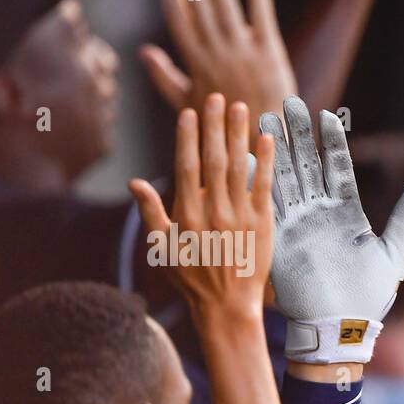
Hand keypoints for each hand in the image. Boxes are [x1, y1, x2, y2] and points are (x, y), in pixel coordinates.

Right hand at [128, 93, 274, 324]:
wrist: (227, 306)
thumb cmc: (192, 278)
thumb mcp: (163, 247)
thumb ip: (151, 212)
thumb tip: (135, 182)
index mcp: (187, 213)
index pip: (187, 166)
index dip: (188, 137)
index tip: (190, 112)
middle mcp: (213, 210)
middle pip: (214, 159)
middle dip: (215, 126)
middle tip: (217, 97)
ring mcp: (239, 216)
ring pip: (239, 167)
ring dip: (239, 135)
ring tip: (241, 108)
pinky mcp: (262, 224)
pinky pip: (265, 187)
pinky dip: (267, 162)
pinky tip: (268, 139)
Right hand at [141, 0, 296, 144]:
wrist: (263, 143)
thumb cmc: (223, 126)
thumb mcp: (189, 104)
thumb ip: (165, 77)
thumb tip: (143, 52)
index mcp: (197, 63)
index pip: (180, 20)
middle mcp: (217, 54)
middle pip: (200, 6)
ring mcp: (244, 53)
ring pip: (226, 6)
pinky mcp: (271, 54)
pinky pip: (263, 18)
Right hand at [263, 96, 403, 364]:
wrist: (340, 329)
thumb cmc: (369, 297)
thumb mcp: (393, 255)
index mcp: (346, 214)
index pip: (338, 169)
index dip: (332, 143)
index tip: (327, 115)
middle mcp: (319, 215)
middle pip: (307, 165)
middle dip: (297, 135)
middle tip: (287, 102)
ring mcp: (296, 225)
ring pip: (283, 178)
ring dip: (272, 149)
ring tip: (261, 117)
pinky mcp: (276, 239)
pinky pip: (264, 205)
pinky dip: (255, 181)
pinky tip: (246, 154)